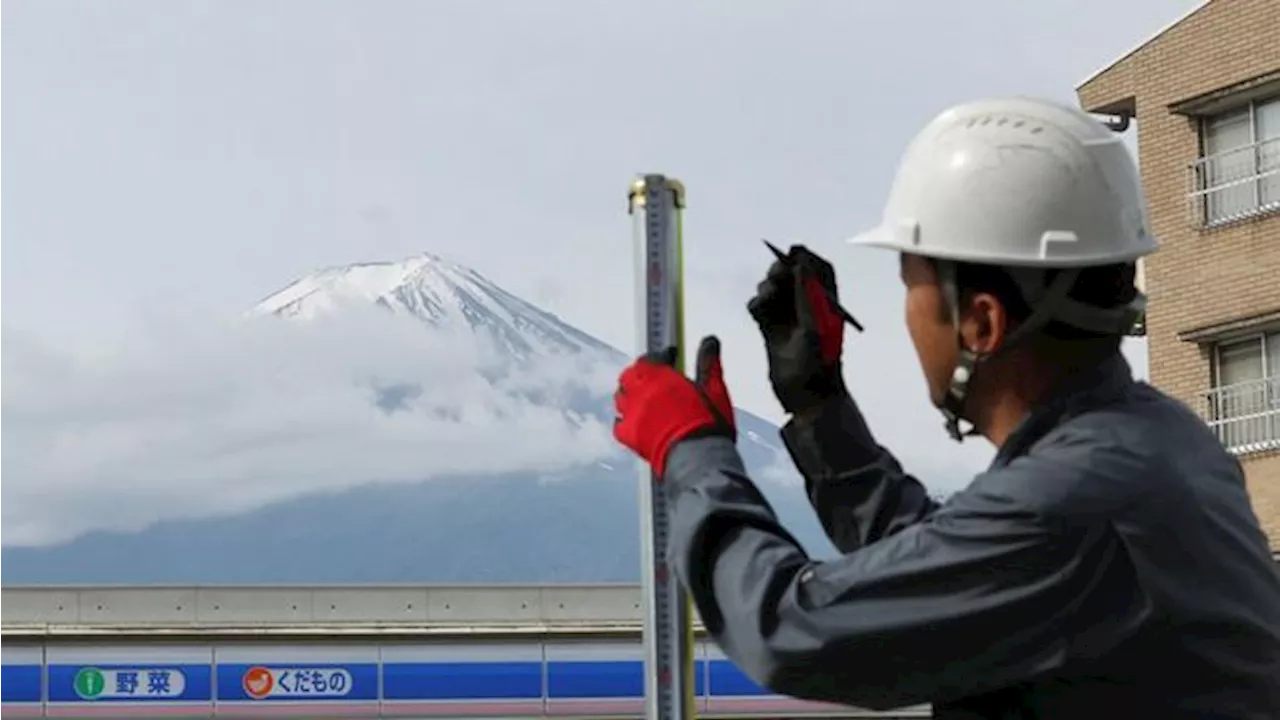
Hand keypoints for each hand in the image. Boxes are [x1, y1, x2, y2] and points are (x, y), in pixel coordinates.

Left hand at [613, 335, 734, 475]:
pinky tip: (633, 421)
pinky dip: (623, 420)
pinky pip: (618, 424)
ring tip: (643, 398)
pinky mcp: (629, 436)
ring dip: (630, 394)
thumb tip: (709, 342)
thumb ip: (709, 363)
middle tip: (653, 377)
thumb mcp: (714, 390)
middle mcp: (642, 393)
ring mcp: (633, 415)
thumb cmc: (707, 426)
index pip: (650, 358)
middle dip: (640, 373)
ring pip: (620, 397)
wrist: (698, 460)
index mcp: (661, 378)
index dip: (659, 356)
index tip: (670, 357)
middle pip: (630, 376)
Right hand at [746, 244, 844, 414]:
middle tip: (774, 276)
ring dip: (767, 289)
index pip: (820, 271)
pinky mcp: (771, 332)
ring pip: (774, 291)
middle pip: (793, 277)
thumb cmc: (817, 365)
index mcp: (826, 305)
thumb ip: (805, 293)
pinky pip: (761, 309)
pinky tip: (758, 312)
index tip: (791, 252)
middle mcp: (808, 308)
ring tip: (766, 298)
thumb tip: (800, 262)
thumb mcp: (814, 326)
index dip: (806, 258)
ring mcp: (788, 320)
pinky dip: (757, 305)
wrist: (806, 400)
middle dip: (781, 271)